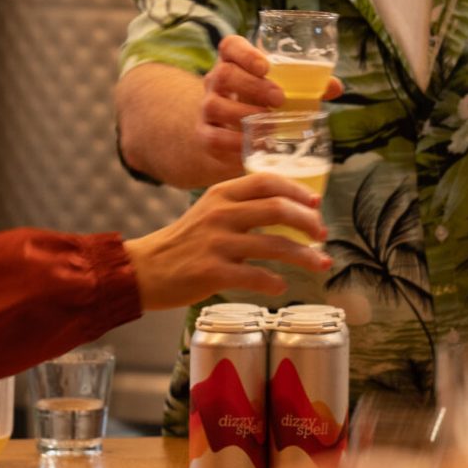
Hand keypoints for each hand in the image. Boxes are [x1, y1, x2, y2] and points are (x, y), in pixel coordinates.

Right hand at [128, 174, 331, 308]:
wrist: (145, 269)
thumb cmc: (184, 242)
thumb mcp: (209, 211)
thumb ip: (241, 206)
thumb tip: (288, 210)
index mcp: (221, 193)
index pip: (268, 181)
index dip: (298, 191)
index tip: (316, 203)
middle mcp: (221, 213)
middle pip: (278, 209)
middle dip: (308, 222)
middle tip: (322, 234)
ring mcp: (217, 243)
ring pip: (274, 245)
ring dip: (304, 256)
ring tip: (320, 263)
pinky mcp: (212, 272)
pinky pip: (255, 276)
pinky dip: (274, 282)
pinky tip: (281, 286)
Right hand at [196, 35, 344, 165]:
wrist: (229, 132)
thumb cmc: (261, 101)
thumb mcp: (280, 87)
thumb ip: (306, 84)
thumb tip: (335, 86)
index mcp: (234, 61)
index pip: (231, 46)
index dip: (245, 53)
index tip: (265, 65)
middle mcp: (215, 80)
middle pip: (223, 74)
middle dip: (253, 86)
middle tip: (279, 98)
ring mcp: (207, 107)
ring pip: (215, 106)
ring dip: (244, 114)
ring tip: (270, 124)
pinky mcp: (205, 134)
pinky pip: (214, 137)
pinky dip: (235, 142)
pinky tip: (256, 145)